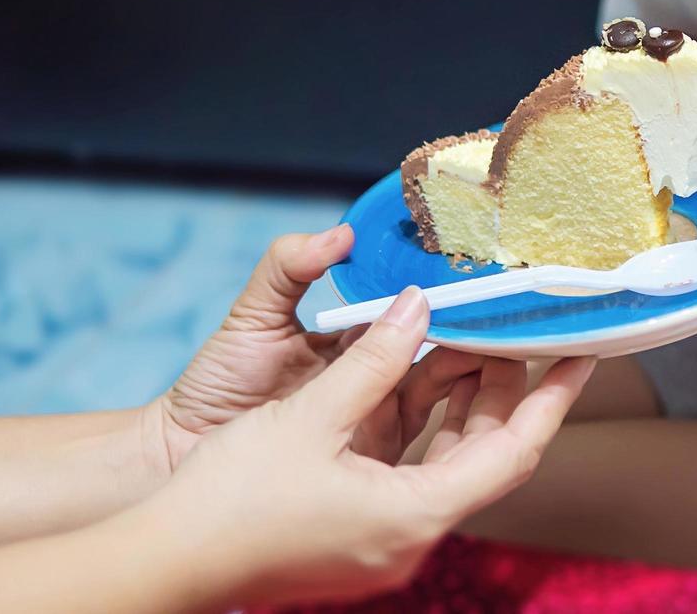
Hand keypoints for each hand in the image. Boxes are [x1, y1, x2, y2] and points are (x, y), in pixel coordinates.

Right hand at [144, 286, 595, 607]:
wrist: (163, 562)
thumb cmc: (230, 499)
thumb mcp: (310, 416)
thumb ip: (374, 359)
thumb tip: (419, 307)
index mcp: (414, 517)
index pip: (514, 452)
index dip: (554, 401)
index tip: (585, 357)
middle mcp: (411, 539)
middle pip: (485, 455)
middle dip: (501, 390)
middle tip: (508, 331)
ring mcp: (385, 543)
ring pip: (448, 463)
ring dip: (458, 405)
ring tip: (465, 343)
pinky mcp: (358, 536)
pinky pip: (413, 474)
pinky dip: (421, 429)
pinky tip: (410, 382)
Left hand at [148, 225, 483, 473]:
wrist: (179, 460)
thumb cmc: (213, 387)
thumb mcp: (253, 317)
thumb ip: (289, 267)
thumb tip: (342, 235)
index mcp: (356, 340)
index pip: (417, 312)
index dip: (454, 299)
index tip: (489, 284)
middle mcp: (376, 377)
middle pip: (448, 353)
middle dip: (484, 337)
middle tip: (518, 325)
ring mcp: (381, 420)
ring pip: (453, 395)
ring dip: (487, 376)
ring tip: (513, 358)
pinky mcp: (380, 462)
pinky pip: (434, 441)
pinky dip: (467, 424)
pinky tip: (487, 408)